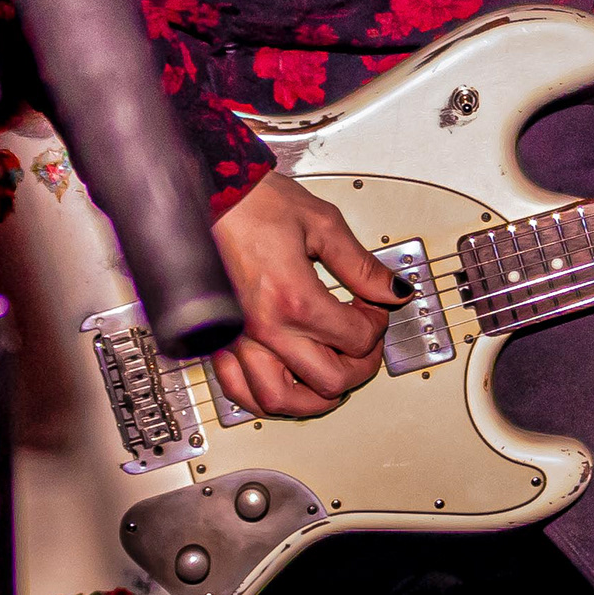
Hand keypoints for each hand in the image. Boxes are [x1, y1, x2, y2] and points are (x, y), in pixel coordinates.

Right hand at [205, 170, 402, 415]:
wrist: (202, 192)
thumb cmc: (249, 201)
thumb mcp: (320, 224)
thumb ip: (360, 265)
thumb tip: (391, 288)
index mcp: (293, 298)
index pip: (356, 339)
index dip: (377, 324)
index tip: (374, 308)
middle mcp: (263, 328)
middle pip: (328, 380)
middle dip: (358, 367)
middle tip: (363, 347)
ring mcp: (236, 339)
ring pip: (279, 401)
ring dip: (313, 399)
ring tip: (329, 380)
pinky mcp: (215, 340)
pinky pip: (237, 391)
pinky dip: (263, 399)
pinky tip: (281, 383)